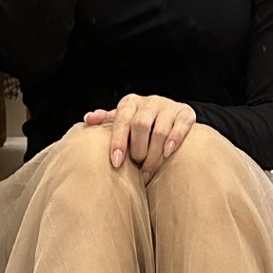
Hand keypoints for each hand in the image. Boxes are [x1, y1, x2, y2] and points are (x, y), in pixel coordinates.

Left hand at [83, 93, 197, 182]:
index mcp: (130, 102)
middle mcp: (149, 101)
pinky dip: (174, 140)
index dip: (118, 142)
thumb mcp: (122, 120)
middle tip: (136, 166)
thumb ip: (106, 120)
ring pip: (159, 130)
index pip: (121, 120)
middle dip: (137, 149)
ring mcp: (168, 106)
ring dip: (153, 154)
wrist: (169, 116)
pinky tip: (167, 154)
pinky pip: (181, 126)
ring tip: (148, 171)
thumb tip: (87, 120)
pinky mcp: (185, 113)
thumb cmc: (139, 122)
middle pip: (140, 125)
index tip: (116, 162)